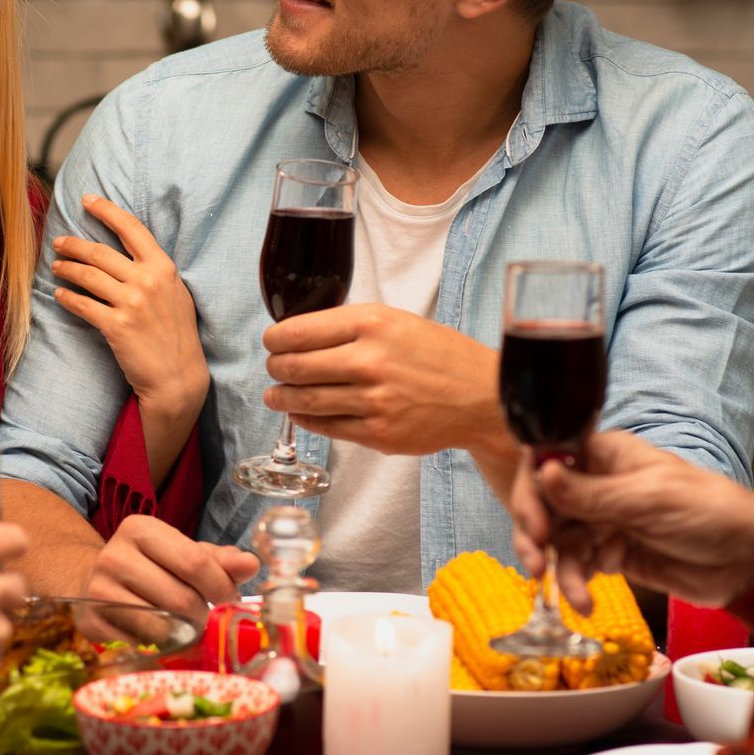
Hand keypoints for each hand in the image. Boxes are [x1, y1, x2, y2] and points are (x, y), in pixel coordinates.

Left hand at [52, 194, 208, 420]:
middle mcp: (147, 280)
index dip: (106, 210)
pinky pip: (83, 305)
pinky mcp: (116, 326)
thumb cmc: (177, 334)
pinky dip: (67, 298)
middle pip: (100, 252)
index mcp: (163, 267)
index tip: (86, 200)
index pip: (131, 228)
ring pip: (87, 276)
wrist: (178, 375)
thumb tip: (129, 253)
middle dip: (73, 244)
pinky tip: (59, 295)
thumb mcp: (176, 293)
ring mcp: (131, 303)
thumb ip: (155, 270)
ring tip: (56, 267)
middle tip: (58, 242)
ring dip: (66, 268)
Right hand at [85, 514, 257, 626]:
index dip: (222, 588)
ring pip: (161, 625)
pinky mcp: (90, 621)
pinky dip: (159, 646)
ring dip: (184, 635)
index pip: (195, 562)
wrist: (91, 580)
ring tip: (190, 631)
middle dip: (205, 617)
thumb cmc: (148, 566)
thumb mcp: (181, 554)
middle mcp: (115, 556)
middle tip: (212, 623)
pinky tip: (162, 638)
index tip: (233, 603)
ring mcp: (98, 590)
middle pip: (180, 598)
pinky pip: (139, 643)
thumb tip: (251, 565)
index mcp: (141, 529)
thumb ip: (218, 560)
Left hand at [262, 304, 508, 456]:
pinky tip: (301, 413)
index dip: (276, 338)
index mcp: (373, 324)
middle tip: (273, 367)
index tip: (272, 341)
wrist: (481, 396)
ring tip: (275, 394)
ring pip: (307, 399)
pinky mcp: (379, 433)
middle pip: (296, 366)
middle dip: (276, 367)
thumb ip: (352, 325)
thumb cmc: (440, 355)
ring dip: (282, 397)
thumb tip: (302, 334)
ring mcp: (374, 400)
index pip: (300, 331)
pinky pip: (328, 426)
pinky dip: (307, 419)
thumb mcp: (398, 321)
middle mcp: (370, 360)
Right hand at [502, 431, 753, 612]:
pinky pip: (578, 566)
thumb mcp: (648, 499)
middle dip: (535, 534)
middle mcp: (598, 483)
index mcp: (606, 455)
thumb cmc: (708, 512)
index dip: (532, 488)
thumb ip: (592, 492)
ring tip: (573, 595)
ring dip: (559, 568)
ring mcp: (604, 520)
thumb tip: (542, 472)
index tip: (535, 522)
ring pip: (558, 540)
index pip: (549, 459)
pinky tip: (585, 601)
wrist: (747, 561)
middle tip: (535, 563)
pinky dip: (576, 584)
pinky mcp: (612, 553)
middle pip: (545, 503)